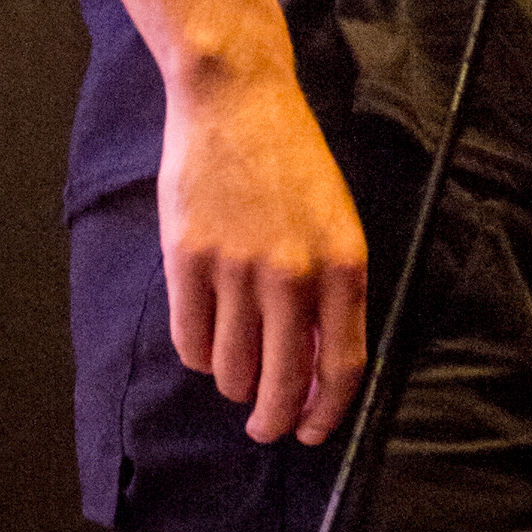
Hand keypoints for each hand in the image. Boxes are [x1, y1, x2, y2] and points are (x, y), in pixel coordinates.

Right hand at [158, 55, 368, 443]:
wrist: (236, 98)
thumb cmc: (292, 160)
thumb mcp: (336, 221)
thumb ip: (332, 292)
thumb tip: (318, 368)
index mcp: (344, 263)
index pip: (344, 367)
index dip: (326, 413)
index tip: (310, 432)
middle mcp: (294, 272)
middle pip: (286, 381)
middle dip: (275, 418)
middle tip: (266, 426)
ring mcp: (237, 267)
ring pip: (233, 368)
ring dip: (235, 385)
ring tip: (236, 375)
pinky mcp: (187, 259)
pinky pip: (191, 340)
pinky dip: (198, 356)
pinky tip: (206, 345)